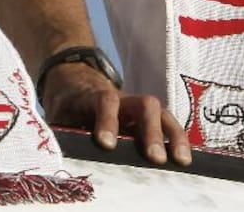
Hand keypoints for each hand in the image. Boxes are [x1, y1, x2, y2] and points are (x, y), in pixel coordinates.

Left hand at [40, 62, 189, 164]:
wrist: (77, 82)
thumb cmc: (68, 106)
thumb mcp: (58, 116)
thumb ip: (61, 132)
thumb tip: (58, 155)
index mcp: (96, 96)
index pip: (104, 101)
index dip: (107, 120)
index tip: (106, 143)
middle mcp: (123, 99)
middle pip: (143, 105)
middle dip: (150, 131)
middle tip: (154, 157)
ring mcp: (139, 108)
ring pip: (161, 114)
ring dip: (173, 135)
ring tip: (181, 160)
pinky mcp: (150, 119)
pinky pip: (169, 125)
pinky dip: (179, 140)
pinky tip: (186, 160)